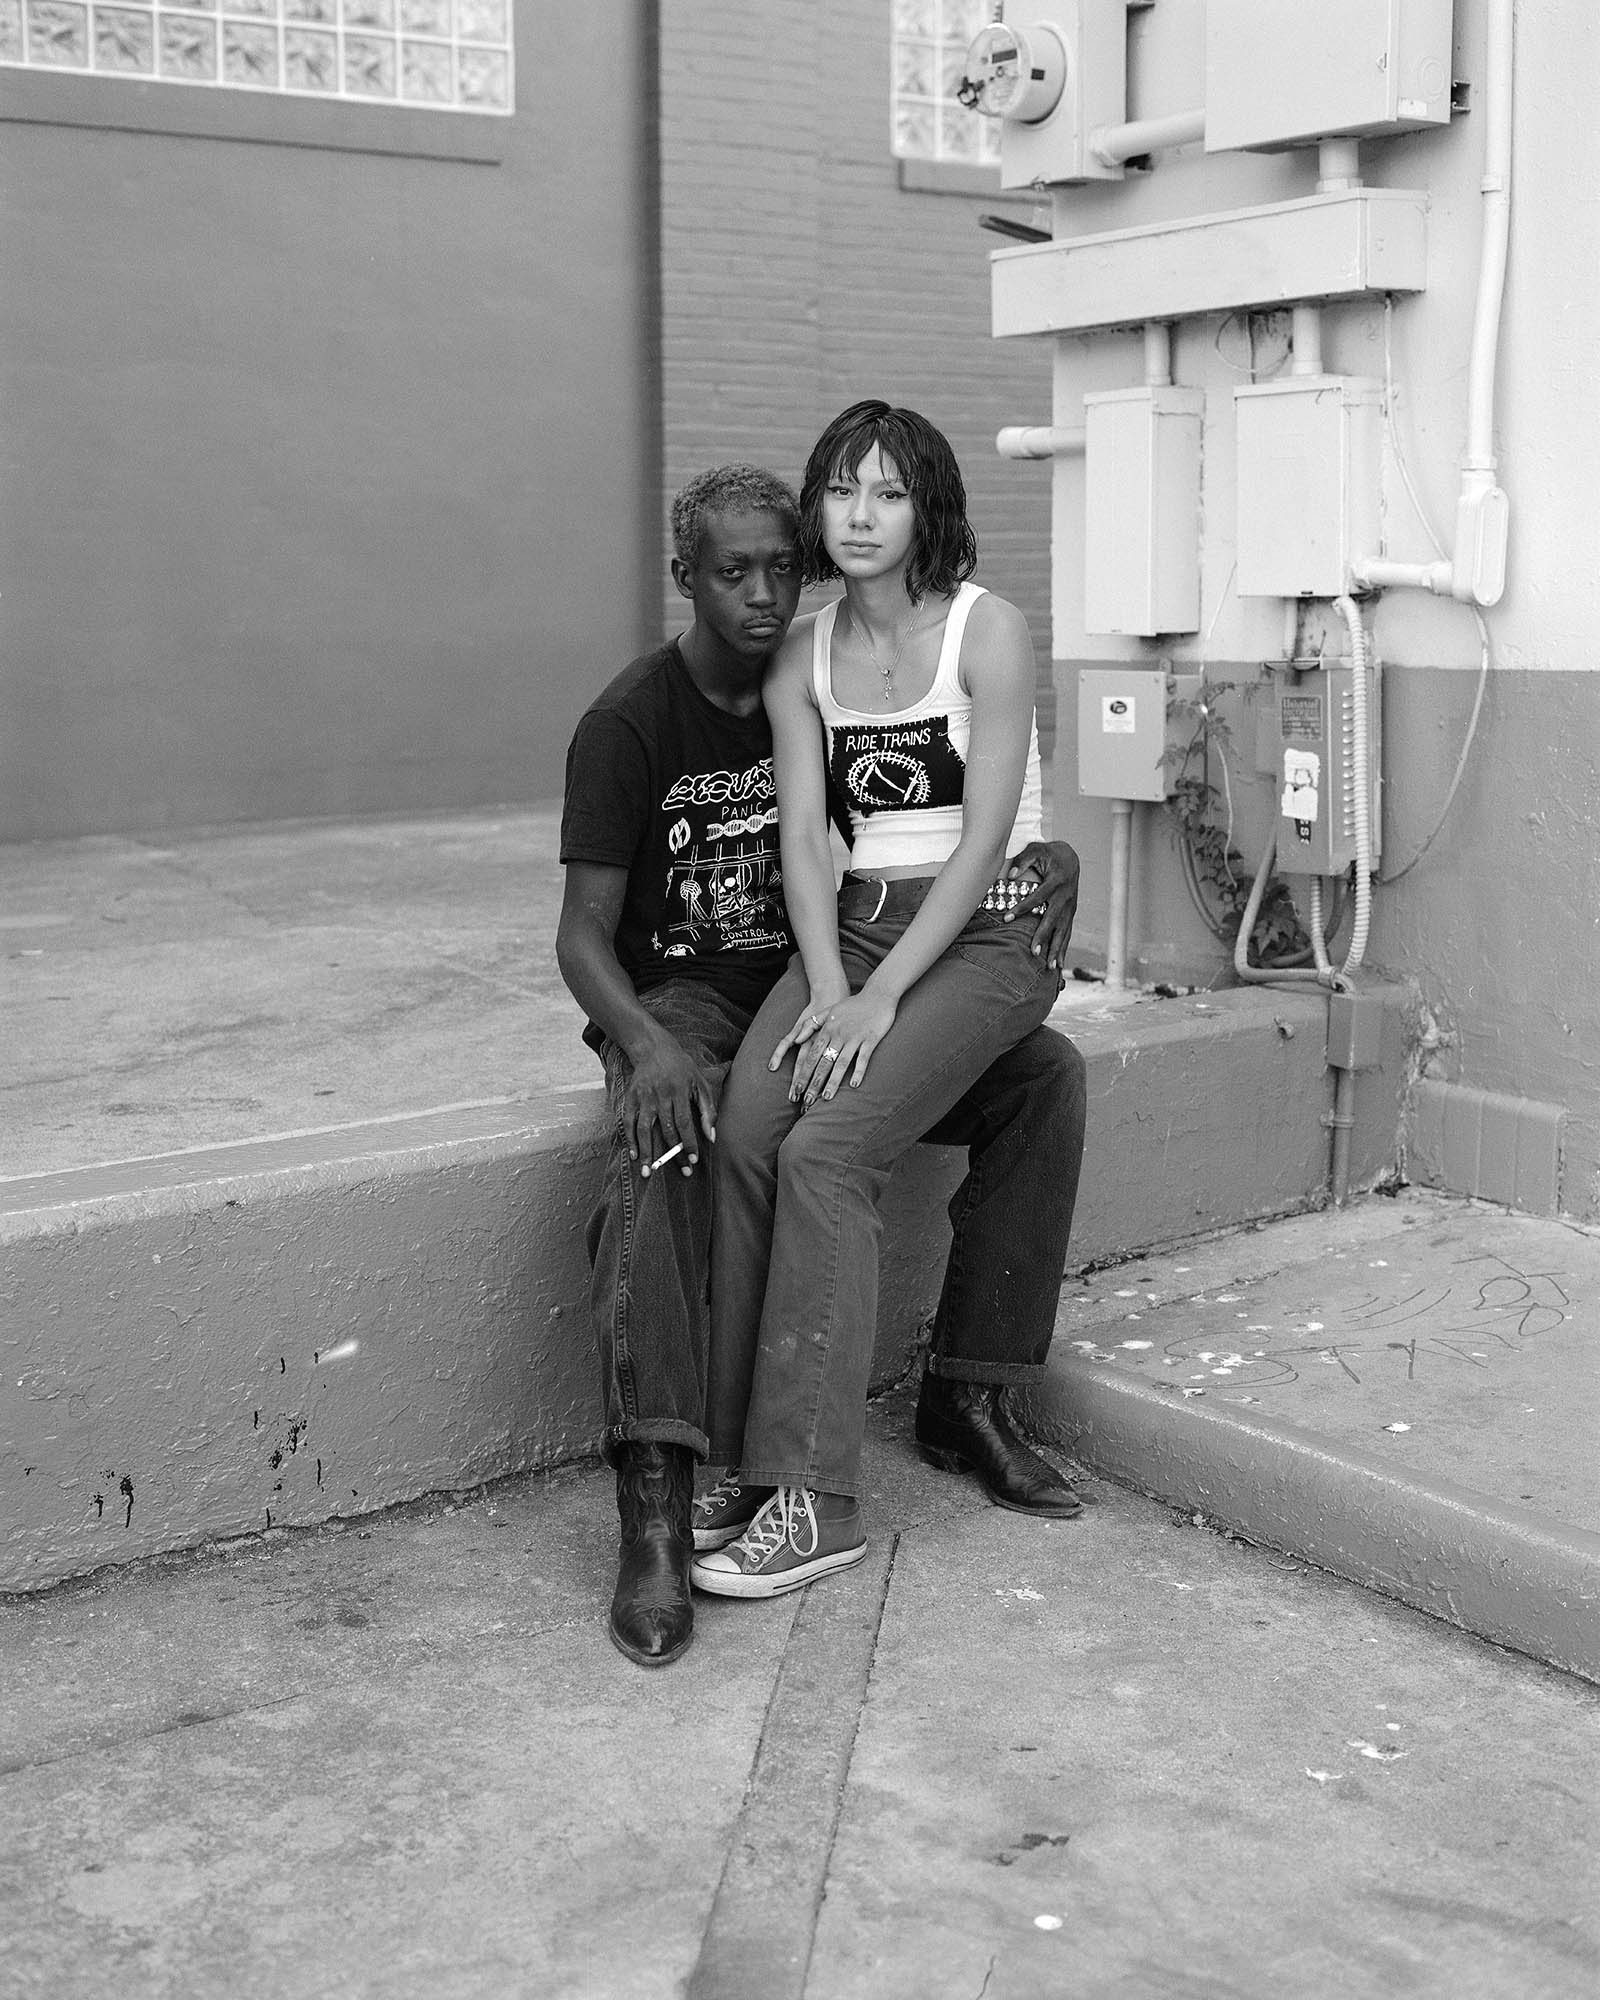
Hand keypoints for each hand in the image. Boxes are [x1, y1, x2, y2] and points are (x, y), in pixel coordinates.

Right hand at [624, 1029, 717, 1175]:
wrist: (653, 1048)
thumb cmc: (682, 1068)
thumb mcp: (700, 1082)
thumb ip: (707, 1110)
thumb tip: (711, 1137)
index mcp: (679, 1091)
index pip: (684, 1122)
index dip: (689, 1143)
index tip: (693, 1160)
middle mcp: (660, 1095)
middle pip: (666, 1130)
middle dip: (674, 1154)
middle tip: (682, 1172)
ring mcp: (643, 1097)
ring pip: (644, 1129)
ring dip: (646, 1152)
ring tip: (648, 1172)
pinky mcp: (631, 1098)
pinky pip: (629, 1122)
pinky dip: (630, 1139)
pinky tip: (634, 1155)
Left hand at [776, 987, 898, 1107]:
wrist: (878, 994)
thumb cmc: (852, 1005)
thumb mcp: (829, 1010)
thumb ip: (811, 1024)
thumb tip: (796, 1040)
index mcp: (827, 1030)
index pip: (812, 1055)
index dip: (804, 1073)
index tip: (798, 1089)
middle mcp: (839, 1035)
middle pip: (823, 1063)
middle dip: (814, 1083)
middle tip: (807, 1101)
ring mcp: (855, 1037)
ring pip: (841, 1063)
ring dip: (833, 1081)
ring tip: (827, 1098)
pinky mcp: (871, 1039)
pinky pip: (863, 1058)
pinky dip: (858, 1071)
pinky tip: (853, 1085)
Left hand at [1005, 839, 1079, 971]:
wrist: (1070, 857)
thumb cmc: (1048, 854)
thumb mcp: (1035, 850)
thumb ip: (1022, 860)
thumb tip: (1009, 875)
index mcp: (1056, 881)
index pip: (1038, 897)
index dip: (1022, 907)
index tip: (1006, 917)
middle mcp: (1065, 896)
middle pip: (1053, 919)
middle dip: (1043, 937)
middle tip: (1033, 952)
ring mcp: (1070, 907)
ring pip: (1063, 931)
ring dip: (1057, 949)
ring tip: (1050, 967)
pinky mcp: (1070, 913)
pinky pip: (1067, 933)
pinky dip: (1063, 949)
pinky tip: (1059, 965)